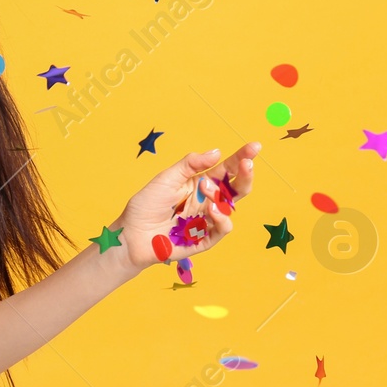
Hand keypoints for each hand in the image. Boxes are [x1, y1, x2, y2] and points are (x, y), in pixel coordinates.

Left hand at [113, 143, 260, 274]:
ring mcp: (208, 220)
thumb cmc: (147, 205)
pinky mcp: (205, 239)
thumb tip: (217, 152)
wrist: (132, 234)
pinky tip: (211, 210)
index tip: (255, 146)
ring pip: (231, 208)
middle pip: (237, 188)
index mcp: (200, 184)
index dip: (241, 158)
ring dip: (222, 196)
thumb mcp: (166, 178)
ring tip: (206, 189)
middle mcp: (207, 201)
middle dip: (245, 175)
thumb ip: (190, 165)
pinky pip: (222, 229)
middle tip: (247, 164)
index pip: (226, 169)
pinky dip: (221, 219)